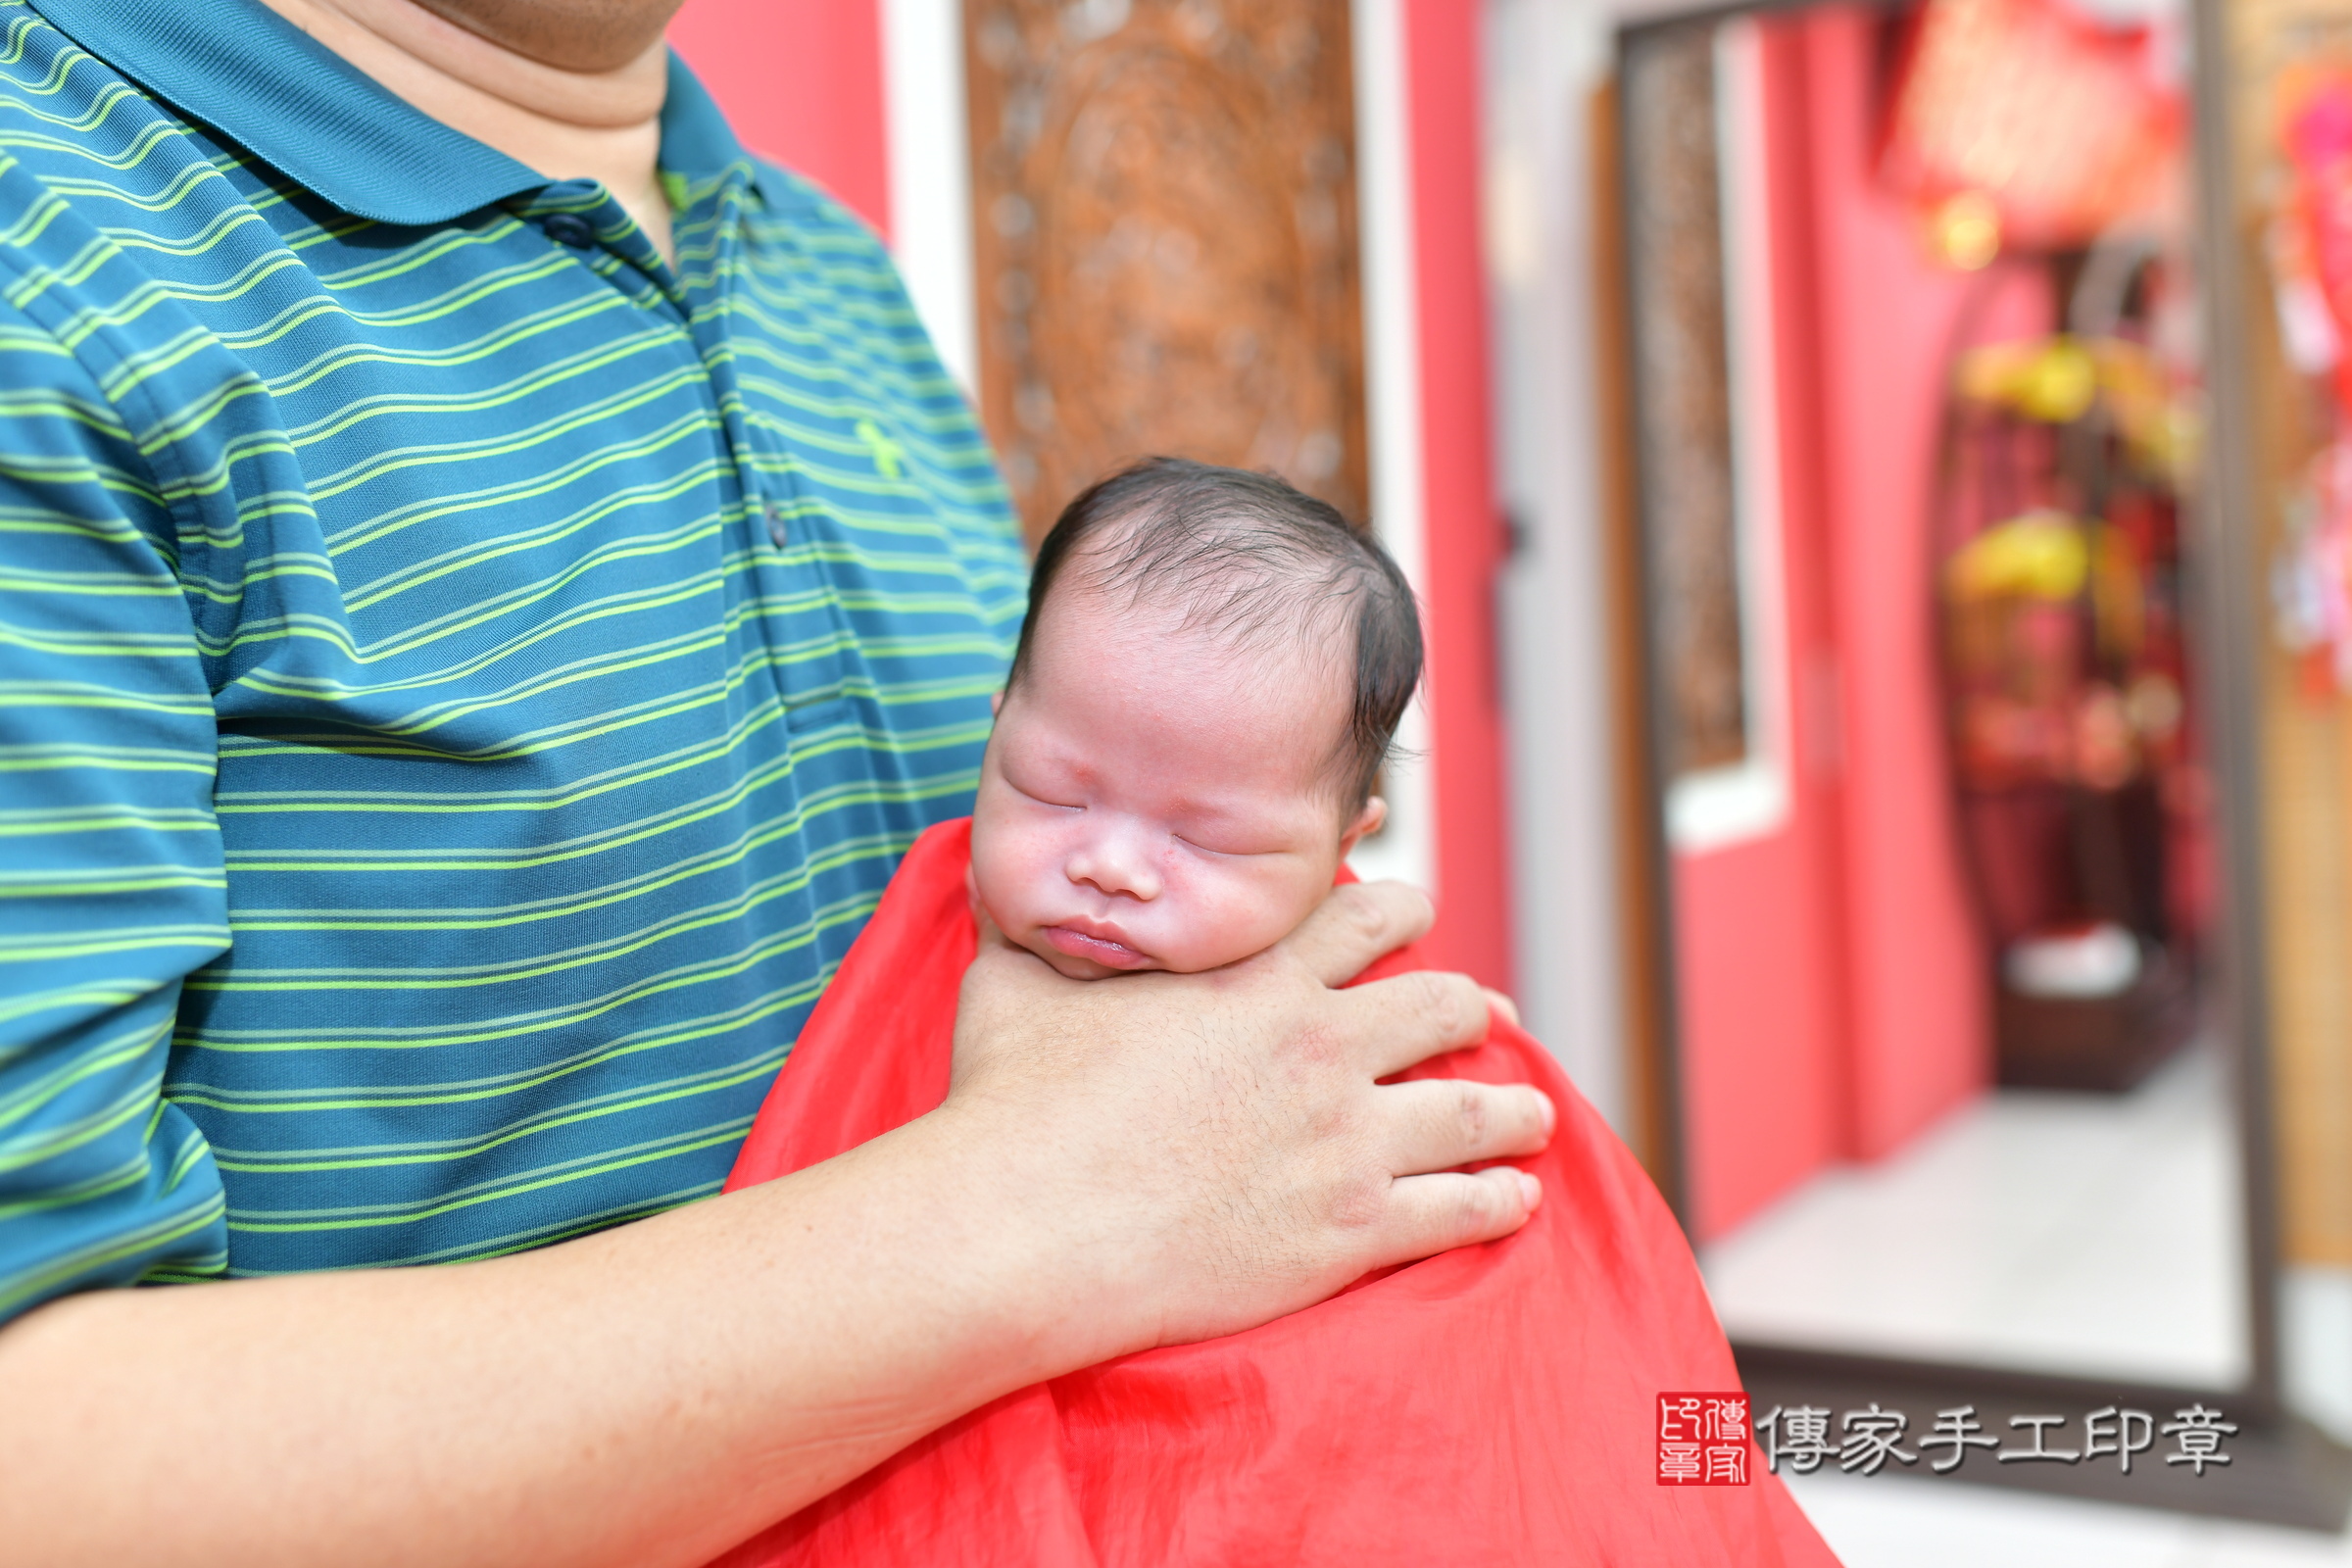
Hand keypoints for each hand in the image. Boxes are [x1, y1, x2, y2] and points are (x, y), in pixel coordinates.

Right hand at [939, 879, 1555, 1361]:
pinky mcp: (1353, 1229)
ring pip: (1475, 1109)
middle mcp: (1320, 1048)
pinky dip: (1502, 1200)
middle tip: (1488, 1018)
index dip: (1405, 912)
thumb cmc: (1010, 1106)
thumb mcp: (1013, 984)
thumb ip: (1030, 927)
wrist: (1027, 1224)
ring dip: (1515, 1109)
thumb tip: (1000, 881)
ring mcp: (1345, 1140)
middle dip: (1473, 1008)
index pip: (1367, 917)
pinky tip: (1519, 1198)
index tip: (1418, 918)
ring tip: (1534, 1116)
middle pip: (1444, 1005)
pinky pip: (1462, 1207)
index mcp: (1255, 980)